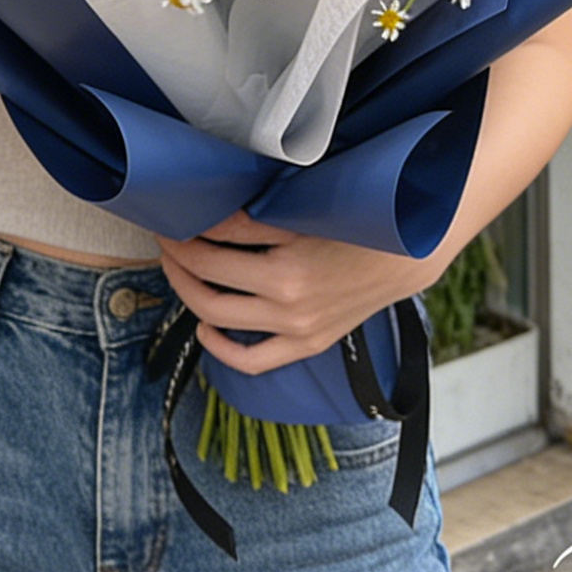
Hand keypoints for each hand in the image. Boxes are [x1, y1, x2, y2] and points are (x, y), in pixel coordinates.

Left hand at [156, 207, 436, 376]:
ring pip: (219, 317)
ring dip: (188, 291)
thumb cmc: (356, 223)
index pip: (214, 245)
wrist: (405, 257)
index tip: (172, 217)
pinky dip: (221, 349)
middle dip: (178, 258)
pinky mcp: (307, 344)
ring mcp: (297, 328)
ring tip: (178, 270)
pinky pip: (253, 361)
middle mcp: (289, 302)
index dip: (185, 230)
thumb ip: (257, 215)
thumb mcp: (306, 211)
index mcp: (288, 264)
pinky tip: (205, 327)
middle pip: (208, 281)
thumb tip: (209, 210)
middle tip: (166, 239)